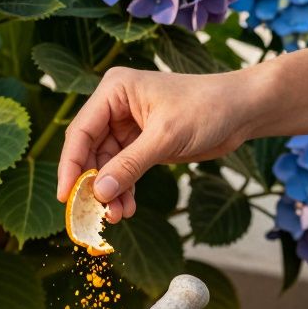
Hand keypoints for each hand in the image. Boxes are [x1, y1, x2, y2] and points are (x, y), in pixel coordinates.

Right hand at [56, 67, 258, 220]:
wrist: (242, 110)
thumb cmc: (207, 109)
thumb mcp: (166, 137)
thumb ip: (130, 165)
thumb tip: (99, 193)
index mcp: (114, 91)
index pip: (81, 131)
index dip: (71, 165)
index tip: (65, 195)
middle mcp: (115, 106)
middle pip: (89, 150)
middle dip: (92, 183)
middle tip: (93, 213)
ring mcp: (127, 125)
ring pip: (106, 165)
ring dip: (109, 191)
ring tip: (116, 216)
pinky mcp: (141, 142)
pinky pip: (123, 169)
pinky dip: (123, 189)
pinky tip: (127, 208)